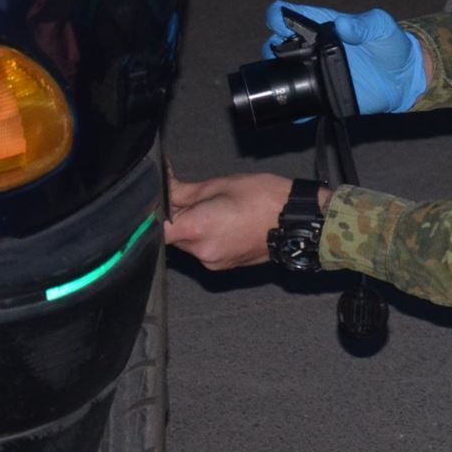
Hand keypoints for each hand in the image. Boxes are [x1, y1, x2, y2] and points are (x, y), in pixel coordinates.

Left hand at [164, 170, 296, 270]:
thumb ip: (185, 191)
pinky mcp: (223, 266)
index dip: (154, 214)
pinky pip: (204, 251)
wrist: (297, 221)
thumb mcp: (221, 185)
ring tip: (215, 210)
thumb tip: (164, 187)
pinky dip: (206, 238)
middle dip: (178, 218)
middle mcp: (203, 251)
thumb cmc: (265, 198)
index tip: (159, 201)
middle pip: (172, 236)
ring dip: (192, 228)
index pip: (156, 228)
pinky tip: (225, 223)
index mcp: (198, 228)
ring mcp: (213, 262)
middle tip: (194, 199)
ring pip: (188, 244)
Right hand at [266, 1, 428, 115]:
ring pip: (283, 75)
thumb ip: (364, 23)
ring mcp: (314, 73)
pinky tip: (296, 112)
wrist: (404, 77)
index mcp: (320, 24)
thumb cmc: (391, 43)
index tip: (281, 25)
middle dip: (272, 49)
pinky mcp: (323, 96)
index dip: (277, 18)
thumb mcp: (380, 26)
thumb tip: (343, 25)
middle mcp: (311, 48)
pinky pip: (303, 104)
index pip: (286, 16)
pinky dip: (296, 110)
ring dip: (278, 77)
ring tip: (287, 80)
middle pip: (275, 46)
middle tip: (285, 56)